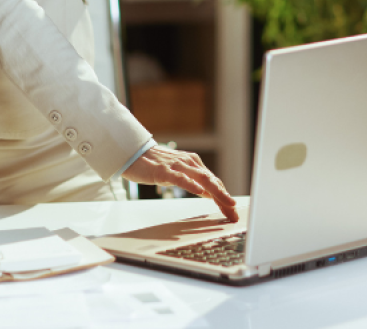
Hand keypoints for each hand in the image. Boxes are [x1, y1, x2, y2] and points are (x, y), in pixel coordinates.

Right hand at [122, 145, 237, 221]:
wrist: (132, 153)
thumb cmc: (154, 164)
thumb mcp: (178, 174)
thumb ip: (193, 181)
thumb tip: (208, 193)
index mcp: (194, 164)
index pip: (214, 182)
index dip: (225, 197)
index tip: (233, 213)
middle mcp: (189, 163)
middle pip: (212, 182)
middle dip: (225, 198)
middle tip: (234, 213)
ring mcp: (177, 166)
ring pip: (202, 179)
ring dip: (216, 192)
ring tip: (227, 203)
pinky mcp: (164, 170)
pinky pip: (180, 178)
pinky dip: (191, 184)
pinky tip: (200, 191)